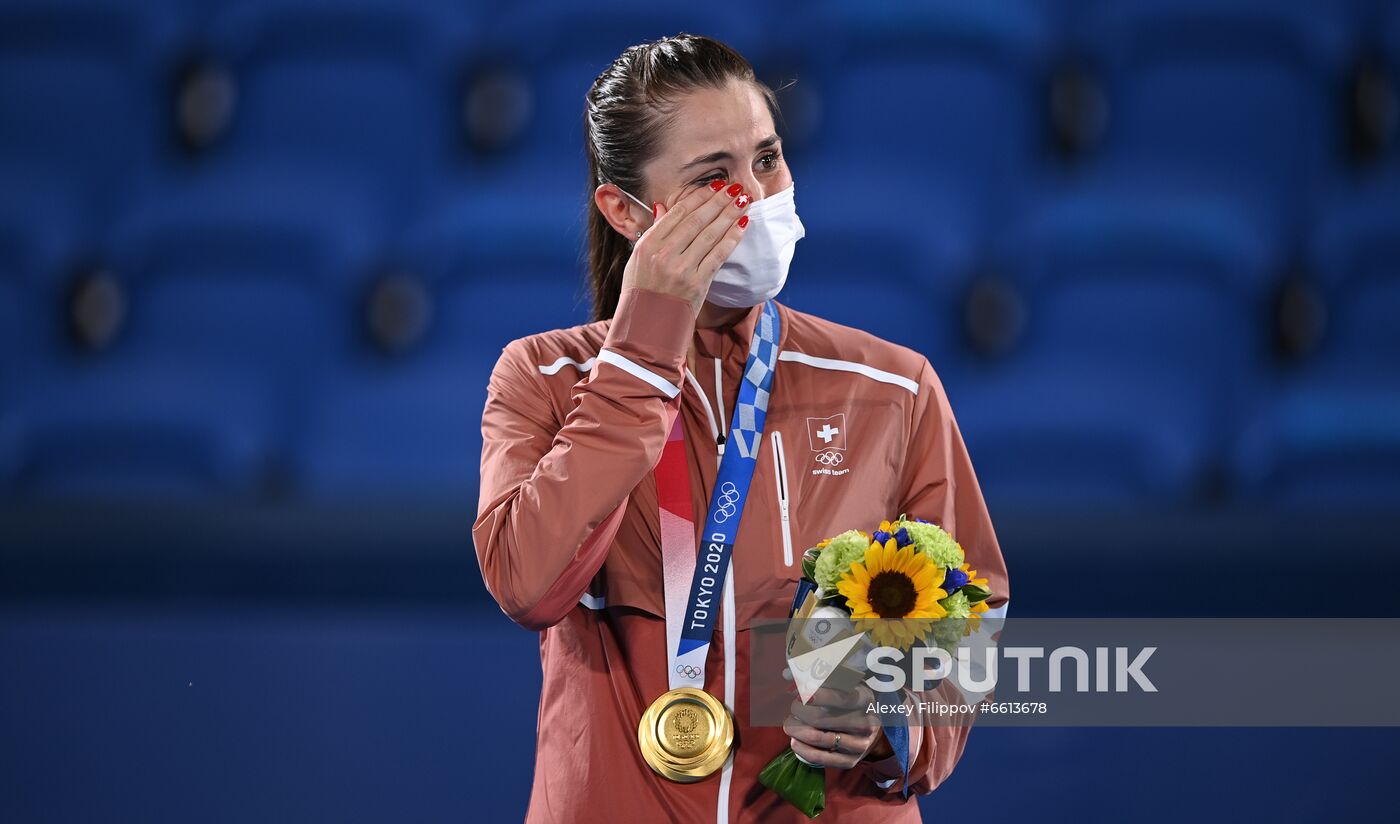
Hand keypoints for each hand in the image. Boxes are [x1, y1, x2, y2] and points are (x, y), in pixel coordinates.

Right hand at [622, 179, 751, 317]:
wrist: (647, 327)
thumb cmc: (642, 292)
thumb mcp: (637, 260)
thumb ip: (653, 232)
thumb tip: (663, 207)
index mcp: (648, 244)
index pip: (678, 212)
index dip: (699, 196)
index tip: (714, 185)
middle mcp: (664, 254)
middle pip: (697, 219)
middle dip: (718, 200)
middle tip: (734, 186)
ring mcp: (682, 269)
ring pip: (710, 234)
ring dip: (730, 214)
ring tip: (743, 200)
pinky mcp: (698, 283)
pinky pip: (718, 255)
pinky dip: (732, 238)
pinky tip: (743, 224)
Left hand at [782, 685, 887, 769]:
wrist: (871, 728)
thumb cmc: (850, 699)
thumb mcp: (844, 683)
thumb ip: (819, 676)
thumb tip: (786, 674)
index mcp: (864, 699)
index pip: (839, 697)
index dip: (816, 695)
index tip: (800, 691)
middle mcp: (865, 723)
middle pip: (819, 718)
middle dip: (798, 711)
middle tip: (794, 706)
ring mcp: (859, 745)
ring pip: (816, 738)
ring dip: (796, 729)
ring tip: (790, 723)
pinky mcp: (850, 762)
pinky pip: (818, 758)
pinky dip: (800, 748)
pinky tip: (795, 740)